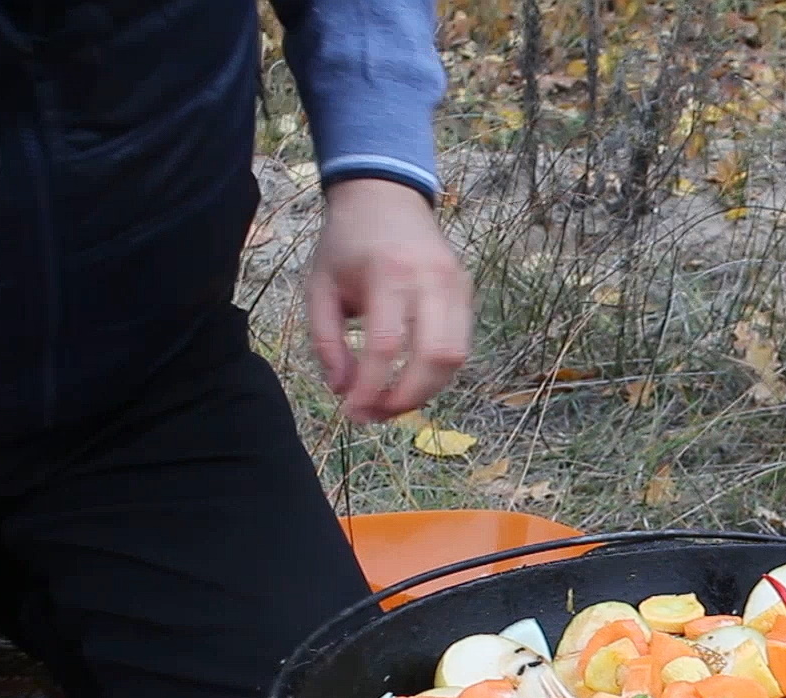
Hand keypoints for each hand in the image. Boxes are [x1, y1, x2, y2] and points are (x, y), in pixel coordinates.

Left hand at [305, 178, 472, 423]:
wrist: (384, 195)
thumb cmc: (346, 244)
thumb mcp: (319, 287)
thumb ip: (325, 341)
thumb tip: (342, 389)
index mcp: (388, 273)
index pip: (387, 346)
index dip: (370, 387)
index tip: (352, 412)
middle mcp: (430, 278)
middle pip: (433, 357)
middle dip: (406, 397)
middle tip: (377, 414)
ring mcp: (456, 283)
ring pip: (456, 356)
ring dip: (426, 389)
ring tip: (394, 401)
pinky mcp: (466, 290)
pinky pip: (461, 343)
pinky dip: (438, 370)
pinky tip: (411, 376)